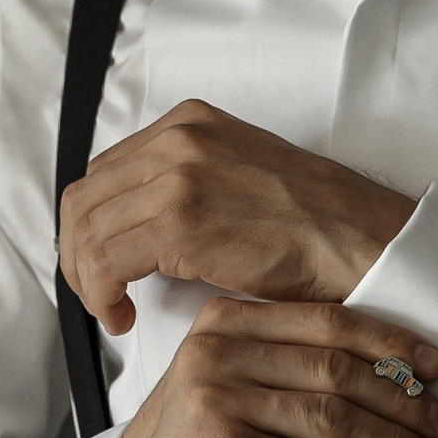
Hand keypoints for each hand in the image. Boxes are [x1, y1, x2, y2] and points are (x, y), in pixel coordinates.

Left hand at [60, 100, 415, 333]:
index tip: (100, 259)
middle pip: (86, 197)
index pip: (105, 170)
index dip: (92, 222)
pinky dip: (100, 294)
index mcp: (189, 122)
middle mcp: (176, 138)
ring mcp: (176, 176)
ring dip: (88, 279)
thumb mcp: (237, 173)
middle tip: (95, 291)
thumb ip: (186, 180)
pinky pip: (105, 261)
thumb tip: (136, 221)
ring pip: (88, 231)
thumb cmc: (312, 223)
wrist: (359, 240)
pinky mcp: (178, 221)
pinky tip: (122, 316)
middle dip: (78, 251)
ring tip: (110, 310)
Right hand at [107, 297, 437, 437]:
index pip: (326, 321)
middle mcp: (218, 352)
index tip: (434, 366)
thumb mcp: (227, 380)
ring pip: (335, 417)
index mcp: (223, 320)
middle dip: (403, 399)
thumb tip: (391, 374)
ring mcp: (220, 401)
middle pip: (337, 369)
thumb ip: (287, 362)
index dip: (390, 343)